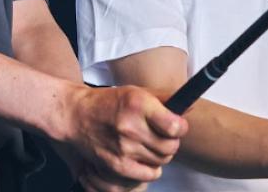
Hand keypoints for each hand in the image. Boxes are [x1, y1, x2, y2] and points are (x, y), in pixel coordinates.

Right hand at [57, 85, 187, 191]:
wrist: (76, 115)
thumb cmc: (109, 102)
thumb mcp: (136, 92)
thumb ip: (165, 99)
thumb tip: (190, 106)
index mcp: (138, 104)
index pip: (175, 127)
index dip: (180, 128)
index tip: (176, 126)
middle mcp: (131, 126)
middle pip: (170, 147)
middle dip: (171, 142)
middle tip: (162, 136)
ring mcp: (123, 148)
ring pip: (162, 161)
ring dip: (160, 155)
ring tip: (148, 145)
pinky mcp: (117, 165)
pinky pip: (149, 174)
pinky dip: (150, 169)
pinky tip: (143, 157)